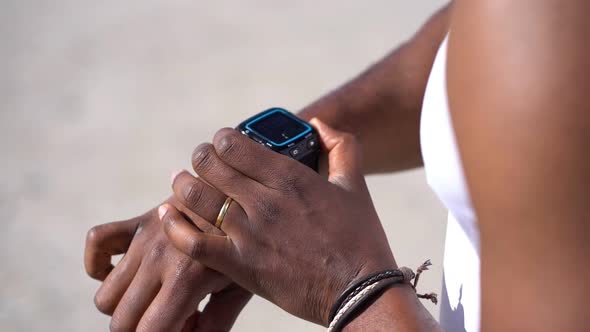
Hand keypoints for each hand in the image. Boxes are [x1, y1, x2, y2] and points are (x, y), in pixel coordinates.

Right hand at [84, 196, 251, 330]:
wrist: (239, 196)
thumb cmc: (243, 247)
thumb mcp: (239, 288)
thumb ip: (215, 322)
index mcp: (187, 279)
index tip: (176, 330)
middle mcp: (159, 259)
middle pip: (121, 321)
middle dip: (141, 329)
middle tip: (167, 319)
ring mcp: (145, 239)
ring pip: (105, 296)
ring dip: (124, 306)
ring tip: (153, 299)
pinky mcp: (138, 222)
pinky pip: (96, 241)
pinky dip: (100, 264)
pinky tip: (125, 274)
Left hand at [160, 119, 397, 324]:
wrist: (359, 291)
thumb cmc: (359, 238)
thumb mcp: (354, 185)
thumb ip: (341, 146)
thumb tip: (318, 122)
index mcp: (290, 177)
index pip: (234, 144)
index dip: (222, 139)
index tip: (222, 143)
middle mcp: (264, 201)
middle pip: (210, 166)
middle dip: (201, 158)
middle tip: (201, 161)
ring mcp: (248, 234)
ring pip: (196, 197)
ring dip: (183, 185)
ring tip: (180, 182)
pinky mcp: (239, 264)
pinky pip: (192, 241)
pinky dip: (174, 226)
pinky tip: (168, 216)